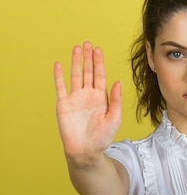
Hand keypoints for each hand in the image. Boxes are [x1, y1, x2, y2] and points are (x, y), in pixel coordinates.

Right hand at [54, 42, 121, 163]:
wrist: (86, 150)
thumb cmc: (102, 137)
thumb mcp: (114, 118)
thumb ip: (115, 100)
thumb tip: (118, 81)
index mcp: (101, 97)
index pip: (100, 75)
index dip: (99, 62)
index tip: (98, 50)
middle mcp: (88, 95)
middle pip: (88, 72)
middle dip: (88, 58)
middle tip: (88, 43)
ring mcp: (75, 98)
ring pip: (75, 76)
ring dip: (76, 62)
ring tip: (77, 48)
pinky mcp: (63, 105)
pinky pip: (61, 87)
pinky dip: (59, 76)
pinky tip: (59, 65)